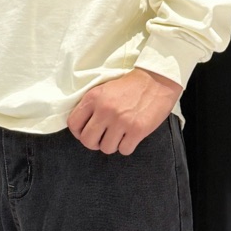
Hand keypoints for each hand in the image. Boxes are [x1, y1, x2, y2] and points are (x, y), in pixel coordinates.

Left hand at [67, 68, 181, 155]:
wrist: (157, 80)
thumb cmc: (130, 86)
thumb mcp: (105, 89)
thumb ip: (92, 105)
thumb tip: (83, 126)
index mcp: (94, 98)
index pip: (73, 123)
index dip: (78, 132)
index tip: (86, 132)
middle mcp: (105, 110)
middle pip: (87, 141)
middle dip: (94, 143)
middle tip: (102, 138)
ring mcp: (121, 121)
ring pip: (106, 148)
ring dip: (112, 144)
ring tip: (119, 135)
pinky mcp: (137, 130)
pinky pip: (124, 150)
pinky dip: (127, 146)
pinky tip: (130, 136)